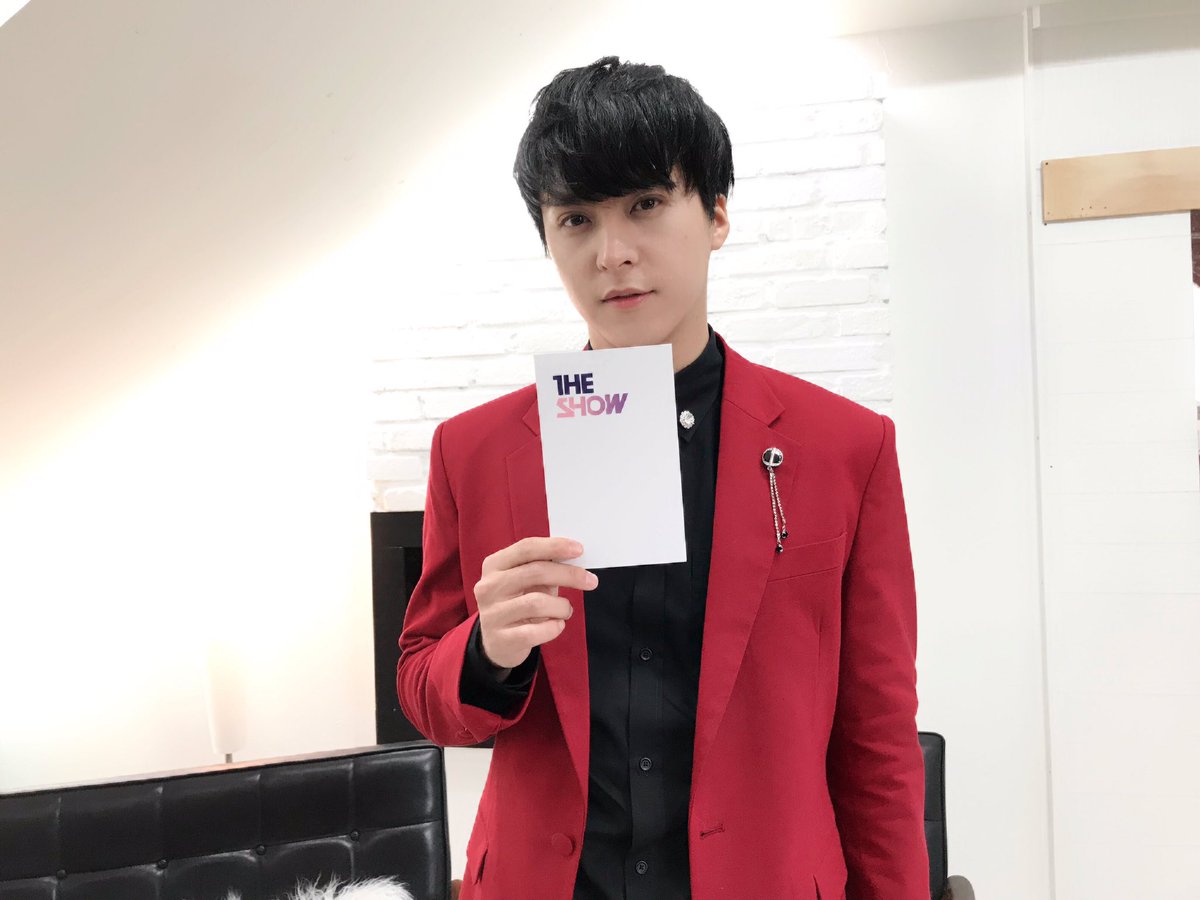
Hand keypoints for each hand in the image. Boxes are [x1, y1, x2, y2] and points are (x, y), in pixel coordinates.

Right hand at [473, 536, 597, 670]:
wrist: (496, 643)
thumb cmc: (517, 604)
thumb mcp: (525, 582)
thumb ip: (543, 567)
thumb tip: (574, 557)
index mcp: (494, 565)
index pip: (526, 548)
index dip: (555, 546)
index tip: (579, 549)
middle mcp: (488, 587)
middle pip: (535, 572)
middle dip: (569, 574)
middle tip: (591, 580)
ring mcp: (492, 614)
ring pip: (537, 603)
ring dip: (562, 606)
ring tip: (566, 610)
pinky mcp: (500, 639)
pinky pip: (535, 632)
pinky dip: (554, 627)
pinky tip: (556, 625)